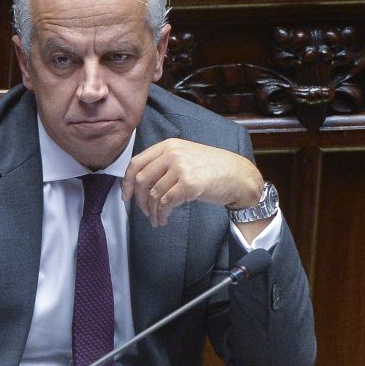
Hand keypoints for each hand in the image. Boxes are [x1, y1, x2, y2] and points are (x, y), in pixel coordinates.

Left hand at [122, 138, 263, 227]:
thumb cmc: (213, 169)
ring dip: (152, 211)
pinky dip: (162, 214)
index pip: (136, 163)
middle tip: (144, 211)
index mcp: (168, 146)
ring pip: (154, 194)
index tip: (126, 196)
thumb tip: (141, 184)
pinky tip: (164, 219)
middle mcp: (172, 154)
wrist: (238, 175)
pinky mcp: (188, 184)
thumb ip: (164, 164)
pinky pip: (166, 203)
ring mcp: (180, 168)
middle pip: (142, 180)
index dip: (127, 182)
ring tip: (156, 219)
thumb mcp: (186, 156)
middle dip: (139, 200)